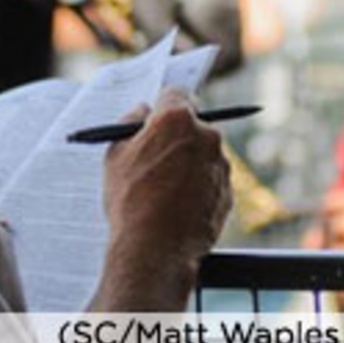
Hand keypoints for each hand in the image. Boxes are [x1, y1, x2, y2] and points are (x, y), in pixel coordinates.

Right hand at [92, 89, 231, 310]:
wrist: (154, 249)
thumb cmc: (129, 199)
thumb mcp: (115, 155)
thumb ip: (129, 125)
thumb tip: (141, 113)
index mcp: (176, 119)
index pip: (175, 93)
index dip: (162, 104)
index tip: (155, 116)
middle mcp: (206, 136)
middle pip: (192, 124)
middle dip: (175, 136)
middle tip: (155, 156)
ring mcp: (221, 165)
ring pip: (203, 154)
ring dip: (188, 162)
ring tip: (162, 189)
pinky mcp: (228, 192)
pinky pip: (211, 180)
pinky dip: (198, 187)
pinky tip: (176, 205)